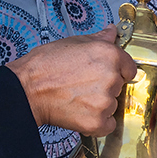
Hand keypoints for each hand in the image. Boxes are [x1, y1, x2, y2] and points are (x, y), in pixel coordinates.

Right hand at [6, 27, 137, 135]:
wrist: (27, 90)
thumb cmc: (45, 65)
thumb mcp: (73, 42)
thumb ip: (98, 39)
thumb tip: (111, 32)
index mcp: (109, 55)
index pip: (129, 67)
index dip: (118, 70)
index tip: (108, 73)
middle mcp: (111, 78)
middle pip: (119, 86)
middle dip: (105, 86)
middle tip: (83, 84)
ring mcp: (105, 102)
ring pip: (113, 105)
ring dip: (100, 104)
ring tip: (78, 97)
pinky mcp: (97, 122)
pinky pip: (108, 124)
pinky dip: (98, 122)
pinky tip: (82, 112)